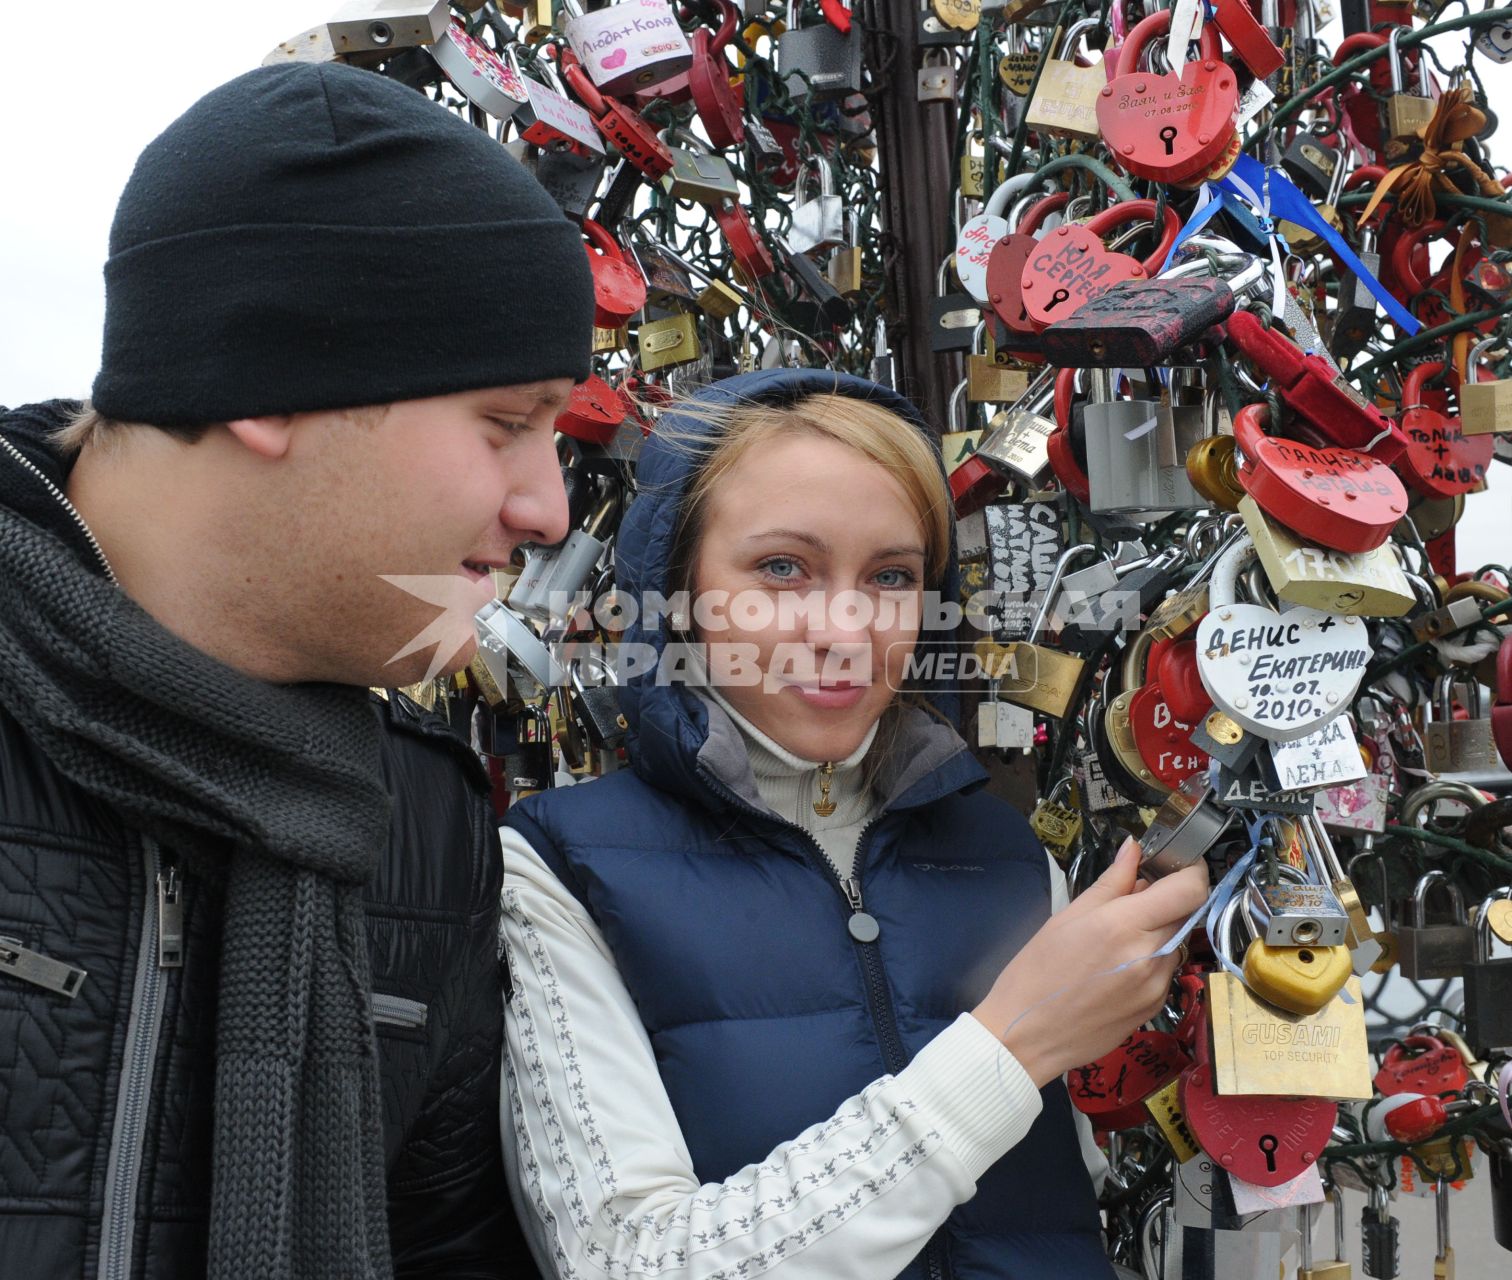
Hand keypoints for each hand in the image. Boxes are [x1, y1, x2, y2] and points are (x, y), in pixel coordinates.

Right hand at [971, 838, 1208, 1088]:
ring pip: (1177, 941)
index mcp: (1123, 925)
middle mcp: (1150, 955)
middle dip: (1169, 900)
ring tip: (1118, 940)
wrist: (1027, 1035)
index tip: (1179, 864)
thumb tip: (1133, 849)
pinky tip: (1118, 968)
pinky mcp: (1156, 1006)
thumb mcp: (1067, 917)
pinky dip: (1152, 959)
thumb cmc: (1036, 971)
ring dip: (1160, 930)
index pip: (1189, 889)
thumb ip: (1110, 882)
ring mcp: (1157, 985)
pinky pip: (1166, 969)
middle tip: (1136, 900)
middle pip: (1187, 913)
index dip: (1192, 870)